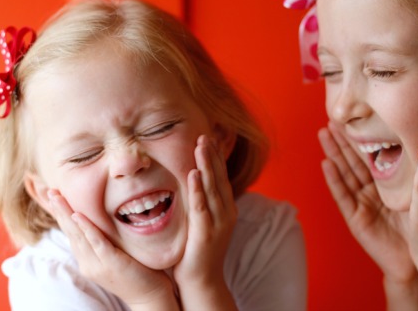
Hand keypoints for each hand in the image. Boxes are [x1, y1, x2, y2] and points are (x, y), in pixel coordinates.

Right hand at [48, 190, 179, 310]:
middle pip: (69, 231)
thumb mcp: (116, 255)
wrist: (149, 297)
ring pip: (77, 234)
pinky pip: (96, 242)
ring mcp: (97, 264)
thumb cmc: (138, 272)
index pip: (70, 232)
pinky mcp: (110, 263)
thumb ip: (107, 240)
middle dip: (58, 210)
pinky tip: (77, 215)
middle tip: (49, 190)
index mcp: (87, 259)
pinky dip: (86, 228)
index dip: (61, 214)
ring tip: (56, 196)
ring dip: (66, 213)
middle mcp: (87, 262)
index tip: (52, 195)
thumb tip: (105, 221)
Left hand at [173, 135, 237, 310]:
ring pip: (213, 188)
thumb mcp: (203, 222)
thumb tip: (191, 182)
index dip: (215, 158)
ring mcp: (218, 223)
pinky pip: (202, 206)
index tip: (208, 139)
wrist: (202, 281)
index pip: (221, 177)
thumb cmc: (197, 252)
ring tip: (200, 146)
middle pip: (219, 178)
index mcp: (226, 209)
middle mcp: (226, 213)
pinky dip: (198, 189)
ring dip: (207, 165)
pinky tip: (194, 174)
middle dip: (212, 155)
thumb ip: (201, 203)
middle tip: (204, 135)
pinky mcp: (206, 232)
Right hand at [318, 122, 417, 284]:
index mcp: (385, 185)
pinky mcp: (355, 218)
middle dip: (341, 140)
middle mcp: (370, 192)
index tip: (352, 118)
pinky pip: (343, 196)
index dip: (360, 137)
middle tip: (331, 119)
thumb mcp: (417, 192)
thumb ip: (412, 170)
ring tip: (323, 134)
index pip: (370, 156)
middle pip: (352, 161)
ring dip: (333, 153)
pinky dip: (334, 180)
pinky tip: (326, 164)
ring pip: (344, 173)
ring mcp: (360, 204)